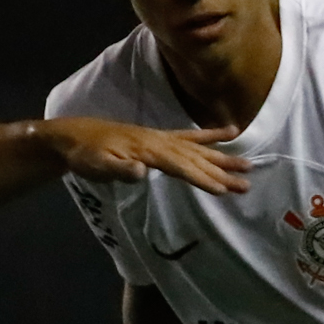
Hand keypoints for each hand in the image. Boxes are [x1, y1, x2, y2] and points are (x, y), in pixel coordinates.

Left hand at [45, 118, 247, 194]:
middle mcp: (160, 142)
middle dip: (222, 172)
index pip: (180, 167)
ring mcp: (161, 138)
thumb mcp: (97, 166)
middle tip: (247, 183)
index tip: (223, 190)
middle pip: (196, 158)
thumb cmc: (86, 156)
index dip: (202, 178)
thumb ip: (120, 170)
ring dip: (223, 157)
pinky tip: (228, 132)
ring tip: (248, 163)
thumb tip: (140, 172)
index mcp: (148, 150)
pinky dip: (209, 135)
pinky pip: (190, 136)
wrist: (75, 137)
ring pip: (198, 149)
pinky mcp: (159, 138)